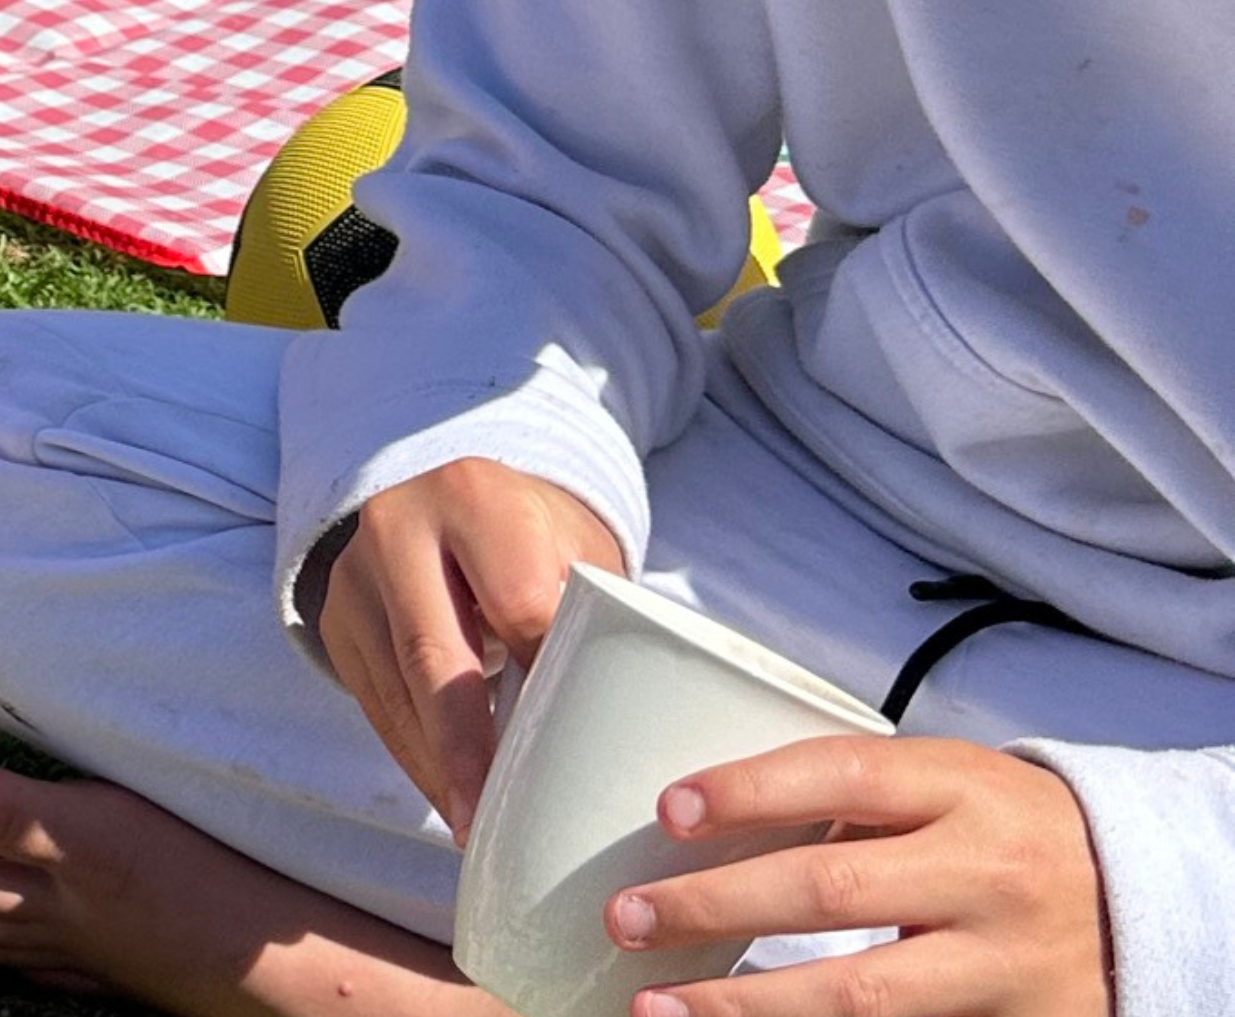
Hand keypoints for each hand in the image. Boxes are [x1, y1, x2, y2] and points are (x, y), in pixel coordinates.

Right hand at [319, 458, 623, 839]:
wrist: (438, 492)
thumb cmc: (527, 533)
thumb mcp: (571, 544)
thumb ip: (591, 607)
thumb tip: (615, 712)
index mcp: (473, 499)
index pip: (517, 602)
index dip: (549, 676)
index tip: (576, 742)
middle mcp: (398, 531)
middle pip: (434, 654)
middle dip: (464, 747)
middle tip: (488, 817)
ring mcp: (355, 578)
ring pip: (395, 689)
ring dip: (435, 766)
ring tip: (474, 824)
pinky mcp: (335, 622)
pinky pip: (374, 703)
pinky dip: (414, 756)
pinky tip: (447, 795)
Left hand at [609, 737, 1108, 1016]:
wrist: (1140, 898)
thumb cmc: (1004, 828)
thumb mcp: (946, 784)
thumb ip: (849, 795)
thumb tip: (698, 816)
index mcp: (965, 788)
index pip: (843, 774)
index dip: (749, 792)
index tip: (668, 812)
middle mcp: (988, 874)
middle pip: (833, 891)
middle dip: (716, 907)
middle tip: (628, 917)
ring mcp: (1003, 964)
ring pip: (860, 997)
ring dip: (746, 1007)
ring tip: (657, 1007)